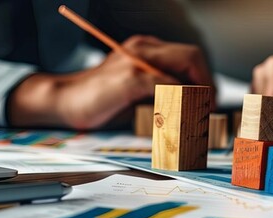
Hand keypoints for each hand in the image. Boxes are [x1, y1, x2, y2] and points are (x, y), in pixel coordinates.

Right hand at [9, 36, 212, 129]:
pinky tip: (179, 113)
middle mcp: (144, 49)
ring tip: (199, 112)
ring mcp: (137, 61)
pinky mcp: (129, 78)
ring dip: (199, 91)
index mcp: (146, 50)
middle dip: (208, 83)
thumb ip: (162, 91)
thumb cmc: (100, 99)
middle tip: (209, 106)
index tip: (208, 100)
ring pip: (185, 64)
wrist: (64, 100)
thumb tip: (194, 104)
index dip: (205, 78)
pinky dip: (179, 98)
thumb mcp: (137, 92)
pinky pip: (166, 84)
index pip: (189, 56)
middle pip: (192, 56)